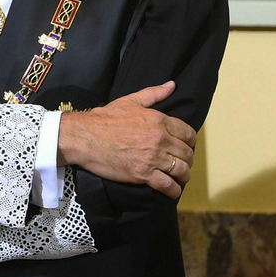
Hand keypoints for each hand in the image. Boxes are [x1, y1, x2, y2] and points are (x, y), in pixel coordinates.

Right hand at [57, 82, 195, 199]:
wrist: (85, 137)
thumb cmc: (105, 118)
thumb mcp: (130, 101)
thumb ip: (154, 93)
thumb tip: (171, 85)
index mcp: (159, 120)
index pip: (188, 134)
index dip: (190, 142)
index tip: (186, 147)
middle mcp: (160, 139)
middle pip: (186, 153)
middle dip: (187, 160)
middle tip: (182, 164)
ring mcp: (152, 157)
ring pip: (180, 170)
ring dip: (183, 176)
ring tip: (180, 178)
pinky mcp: (143, 173)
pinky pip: (167, 185)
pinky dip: (173, 190)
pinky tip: (173, 191)